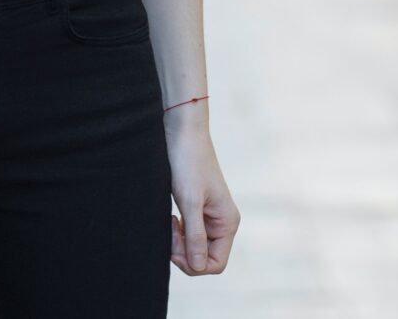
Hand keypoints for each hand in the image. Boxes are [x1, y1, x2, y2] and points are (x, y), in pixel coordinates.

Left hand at [165, 123, 239, 275]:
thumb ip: (194, 236)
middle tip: (169, 230)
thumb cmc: (188, 162)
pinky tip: (170, 218)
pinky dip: (178, 232)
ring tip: (169, 221)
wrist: (182, 131)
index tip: (175, 246)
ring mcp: (210, 215)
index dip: (194, 264)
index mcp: (228, 223)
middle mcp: (222, 222)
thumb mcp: (190, 202)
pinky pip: (189, 233)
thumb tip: (199, 266)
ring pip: (195, 246)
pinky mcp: (198, 207)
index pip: (216, 264)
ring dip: (179, 242)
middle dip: (184, 252)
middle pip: (204, 257)